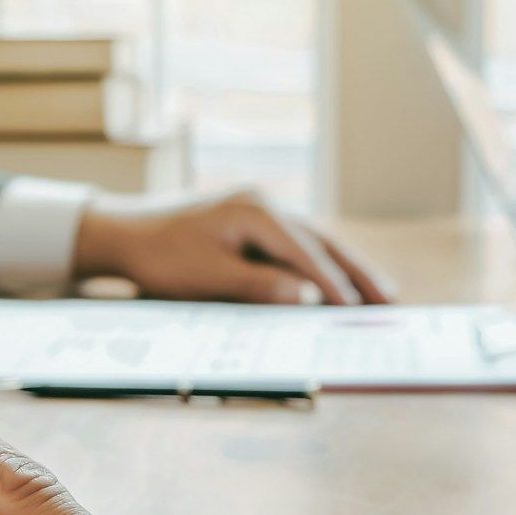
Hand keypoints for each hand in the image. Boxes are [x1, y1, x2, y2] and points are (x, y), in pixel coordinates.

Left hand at [75, 187, 394, 305]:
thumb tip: (311, 297)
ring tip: (380, 292)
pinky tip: (338, 281)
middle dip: (358, 272)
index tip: (358, 311)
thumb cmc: (160, 257)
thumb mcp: (207, 277)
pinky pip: (297, 245)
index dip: (336, 284)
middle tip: (393, 300)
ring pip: (314, 242)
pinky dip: (321, 265)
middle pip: (322, 241)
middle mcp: (263, 203)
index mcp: (255, 211)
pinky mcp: (253, 222)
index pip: (307, 252)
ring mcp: (260, 210)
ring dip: (347, 268)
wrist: (122, 232)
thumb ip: (260, 287)